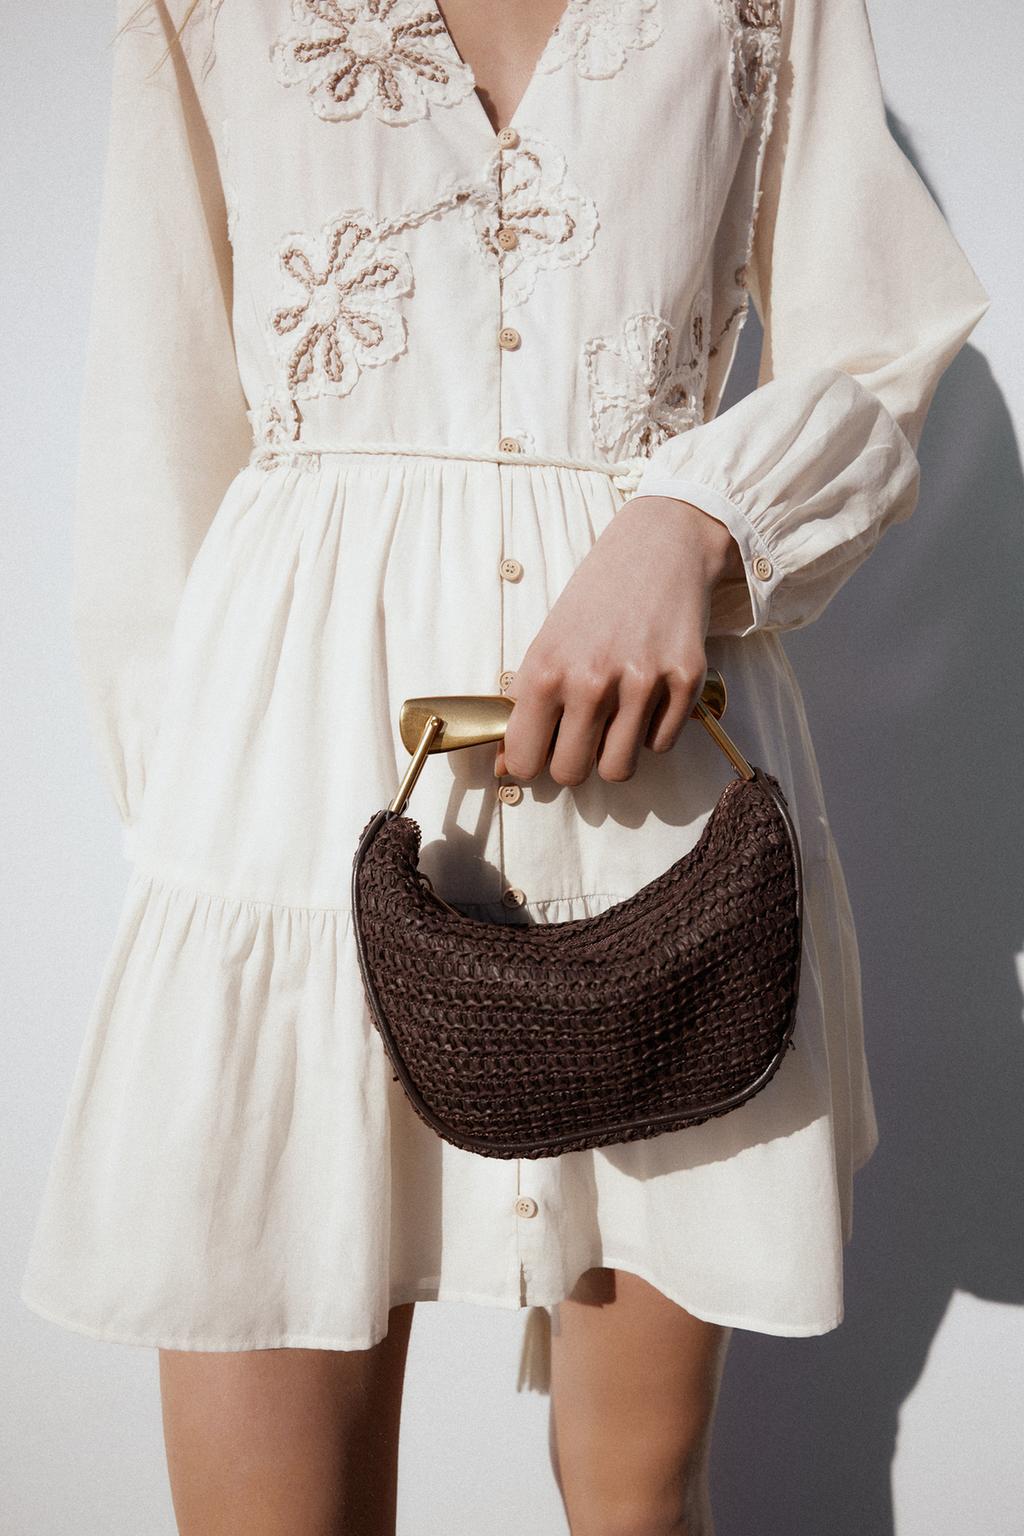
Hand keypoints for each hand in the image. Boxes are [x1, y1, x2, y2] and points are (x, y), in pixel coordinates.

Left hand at [492, 496, 745, 784]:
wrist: (658, 547)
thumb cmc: (595, 599)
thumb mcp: (546, 642)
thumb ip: (526, 703)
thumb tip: (507, 765)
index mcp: (546, 670)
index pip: (525, 761)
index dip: (530, 761)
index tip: (541, 748)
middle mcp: (592, 680)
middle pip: (572, 773)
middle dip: (573, 761)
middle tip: (580, 734)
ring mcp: (642, 682)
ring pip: (619, 769)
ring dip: (614, 752)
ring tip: (615, 718)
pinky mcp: (686, 681)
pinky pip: (660, 744)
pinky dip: (652, 730)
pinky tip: (648, 696)